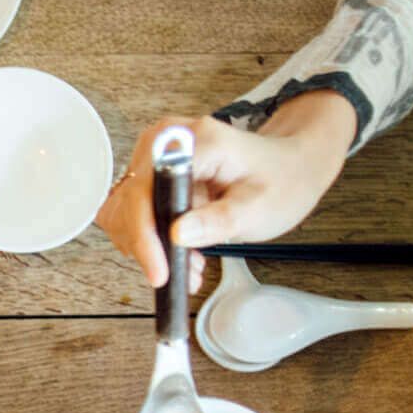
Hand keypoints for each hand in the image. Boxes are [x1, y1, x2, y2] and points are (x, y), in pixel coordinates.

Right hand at [95, 91, 356, 289]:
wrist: (290, 165)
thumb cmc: (281, 180)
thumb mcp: (260, 208)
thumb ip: (219, 221)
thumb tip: (176, 234)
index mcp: (196, 142)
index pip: (148, 190)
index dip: (147, 235)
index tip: (159, 270)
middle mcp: (166, 141)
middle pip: (128, 201)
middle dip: (148, 244)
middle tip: (179, 271)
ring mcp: (155, 155)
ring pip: (123, 210)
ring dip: (147, 244)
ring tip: (185, 262)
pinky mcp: (152, 172)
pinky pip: (133, 211)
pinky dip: (150, 237)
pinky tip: (178, 249)